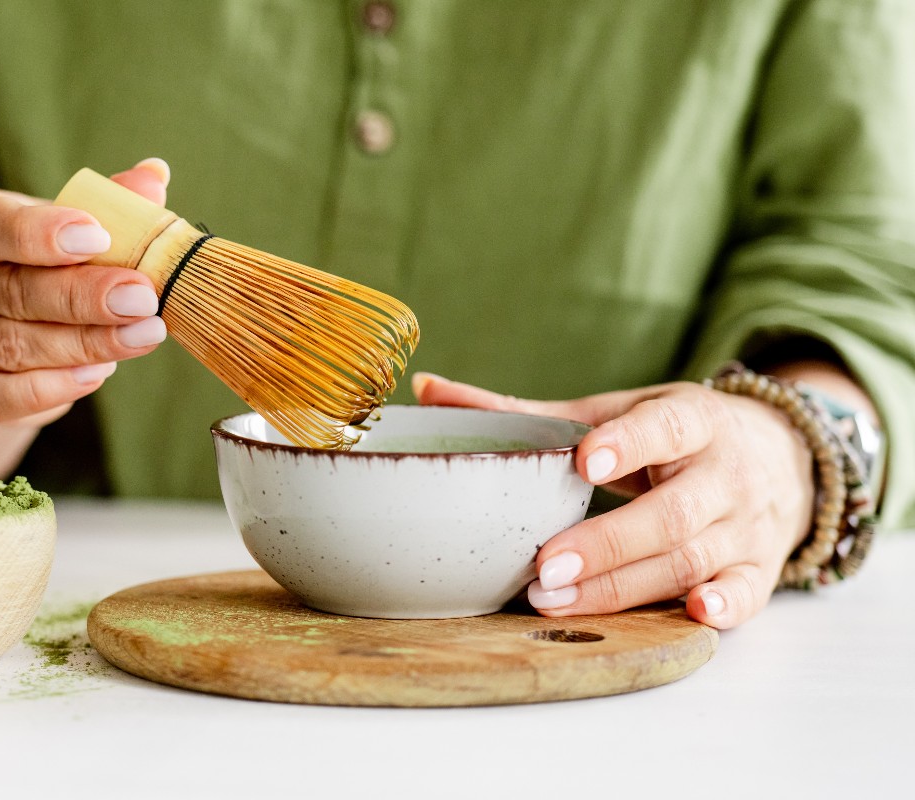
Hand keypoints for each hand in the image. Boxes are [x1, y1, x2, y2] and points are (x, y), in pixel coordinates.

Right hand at [0, 159, 171, 427]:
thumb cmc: (35, 261)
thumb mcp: (62, 222)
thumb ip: (107, 202)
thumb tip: (155, 175)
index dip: (40, 233)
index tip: (99, 237)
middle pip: (9, 291)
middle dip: (84, 297)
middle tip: (143, 298)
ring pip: (11, 347)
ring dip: (85, 344)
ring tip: (142, 335)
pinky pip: (1, 398)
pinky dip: (54, 388)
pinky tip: (99, 373)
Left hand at [412, 372, 815, 628]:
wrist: (782, 453)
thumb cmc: (674, 434)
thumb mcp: (614, 410)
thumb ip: (526, 409)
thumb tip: (426, 389)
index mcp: (690, 420)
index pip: (664, 428)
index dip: (628, 445)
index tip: (585, 462)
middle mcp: (724, 473)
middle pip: (671, 513)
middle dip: (608, 542)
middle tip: (546, 565)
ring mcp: (746, 523)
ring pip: (692, 559)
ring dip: (626, 585)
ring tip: (556, 599)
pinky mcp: (760, 565)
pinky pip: (750, 592)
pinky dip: (725, 605)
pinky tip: (693, 613)